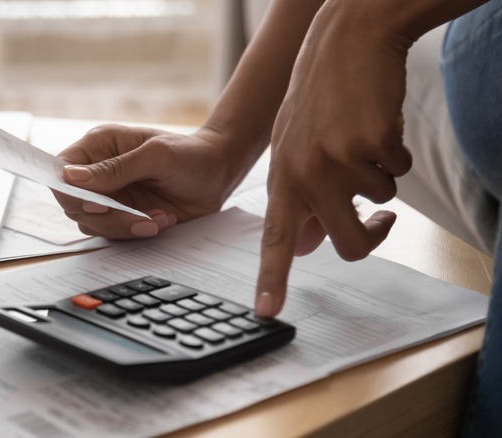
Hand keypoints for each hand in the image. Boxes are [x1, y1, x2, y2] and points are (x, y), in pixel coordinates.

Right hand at [54, 124, 243, 238]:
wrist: (219, 175)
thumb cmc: (190, 155)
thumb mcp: (156, 155)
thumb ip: (115, 168)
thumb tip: (71, 177)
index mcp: (99, 146)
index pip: (62, 171)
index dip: (70, 192)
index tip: (95, 205)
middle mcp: (98, 173)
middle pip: (73, 204)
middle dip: (106, 217)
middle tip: (136, 216)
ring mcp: (110, 197)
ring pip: (92, 224)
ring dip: (125, 227)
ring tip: (158, 217)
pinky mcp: (123, 217)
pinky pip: (114, 234)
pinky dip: (137, 233)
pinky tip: (162, 220)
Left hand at [255, 5, 413, 317]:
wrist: (345, 41)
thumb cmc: (321, 100)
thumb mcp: (296, 149)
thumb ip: (301, 198)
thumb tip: (310, 245)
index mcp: (282, 179)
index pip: (275, 239)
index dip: (272, 278)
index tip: (266, 312)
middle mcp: (304, 174)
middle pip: (348, 245)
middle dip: (372, 237)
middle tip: (382, 219)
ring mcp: (337, 159)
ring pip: (381, 203)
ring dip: (381, 177)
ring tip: (361, 138)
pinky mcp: (372, 143)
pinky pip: (400, 172)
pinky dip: (396, 153)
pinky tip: (376, 122)